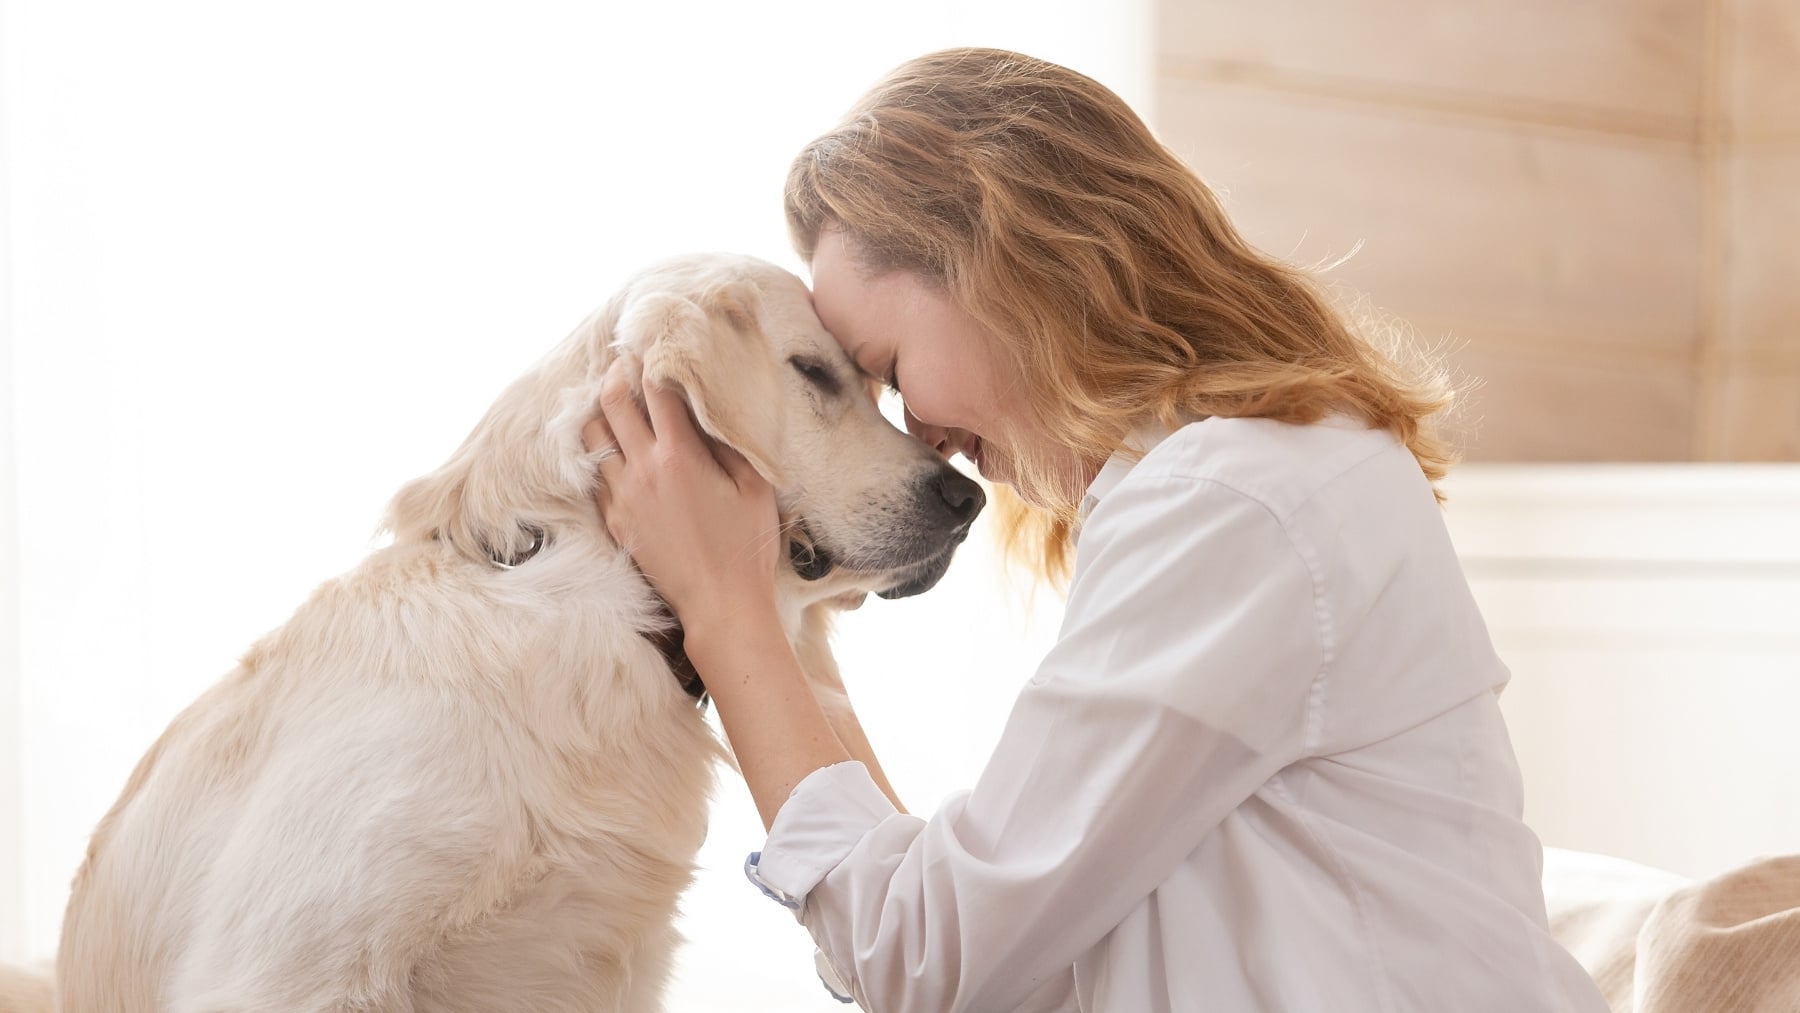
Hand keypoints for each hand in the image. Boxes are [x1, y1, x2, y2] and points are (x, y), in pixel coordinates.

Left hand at [583, 359, 782, 631]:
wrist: (719, 604)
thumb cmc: (747, 546)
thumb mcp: (754, 487)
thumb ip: (732, 442)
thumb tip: (715, 408)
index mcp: (680, 455)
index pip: (657, 390)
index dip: (655, 361)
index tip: (657, 345)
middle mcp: (643, 470)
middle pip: (613, 403)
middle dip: (618, 374)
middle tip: (626, 360)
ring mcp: (623, 497)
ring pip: (593, 437)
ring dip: (601, 412)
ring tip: (615, 401)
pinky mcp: (615, 522)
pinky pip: (597, 474)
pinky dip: (601, 452)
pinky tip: (615, 448)